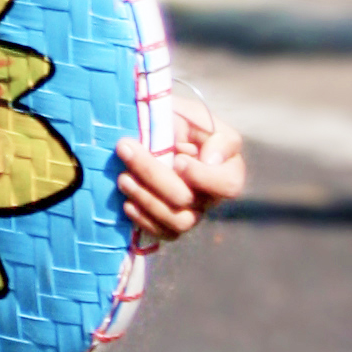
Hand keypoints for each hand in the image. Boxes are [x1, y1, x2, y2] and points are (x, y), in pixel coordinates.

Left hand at [117, 86, 244, 247]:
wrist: (149, 130)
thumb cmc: (176, 121)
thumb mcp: (196, 117)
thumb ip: (214, 136)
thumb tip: (212, 160)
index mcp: (227, 169)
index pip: (228, 185)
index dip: (203, 177)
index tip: (178, 159)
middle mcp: (212, 196)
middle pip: (188, 200)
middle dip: (153, 174)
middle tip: (125, 149)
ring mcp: (192, 213)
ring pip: (176, 222)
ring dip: (145, 199)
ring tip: (123, 177)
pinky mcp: (170, 224)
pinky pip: (163, 234)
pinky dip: (143, 220)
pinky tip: (127, 203)